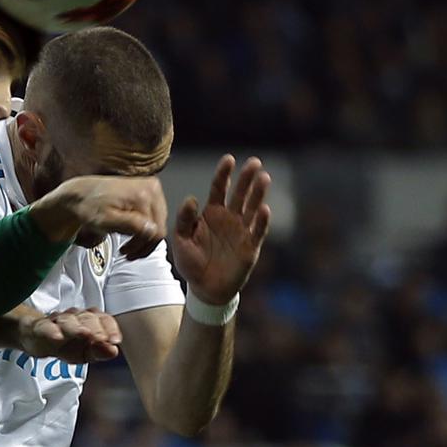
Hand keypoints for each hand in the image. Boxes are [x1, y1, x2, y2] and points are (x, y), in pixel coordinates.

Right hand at [19, 307, 121, 362]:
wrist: (35, 338)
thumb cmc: (65, 344)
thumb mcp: (85, 353)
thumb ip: (99, 352)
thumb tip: (113, 350)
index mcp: (89, 321)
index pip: (103, 319)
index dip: (110, 328)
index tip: (115, 340)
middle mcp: (74, 318)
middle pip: (87, 318)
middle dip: (95, 328)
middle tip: (102, 338)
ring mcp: (56, 321)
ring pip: (67, 321)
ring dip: (76, 327)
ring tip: (84, 334)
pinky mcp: (39, 327)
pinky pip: (45, 327)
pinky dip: (51, 331)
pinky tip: (57, 337)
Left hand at [30, 175, 166, 260]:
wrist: (81, 194)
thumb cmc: (89, 206)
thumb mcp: (106, 220)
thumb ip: (130, 225)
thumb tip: (152, 230)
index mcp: (143, 194)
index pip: (155, 231)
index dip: (141, 247)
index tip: (127, 252)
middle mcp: (151, 188)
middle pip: (159, 228)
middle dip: (143, 244)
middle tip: (127, 252)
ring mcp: (152, 188)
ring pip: (158, 224)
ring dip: (144, 238)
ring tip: (127, 244)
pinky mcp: (150, 191)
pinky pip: (155, 217)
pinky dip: (144, 229)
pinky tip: (132, 233)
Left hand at [171, 155, 270, 304]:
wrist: (204, 288)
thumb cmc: (191, 262)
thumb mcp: (180, 240)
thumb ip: (184, 220)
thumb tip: (192, 199)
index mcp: (212, 213)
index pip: (219, 188)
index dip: (224, 174)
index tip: (229, 159)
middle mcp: (229, 218)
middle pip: (240, 194)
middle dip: (247, 178)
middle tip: (255, 162)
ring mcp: (242, 231)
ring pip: (252, 208)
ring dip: (258, 194)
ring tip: (264, 178)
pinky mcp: (250, 247)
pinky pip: (257, 232)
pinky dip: (262, 221)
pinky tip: (265, 209)